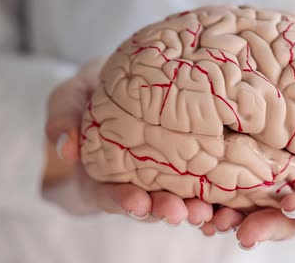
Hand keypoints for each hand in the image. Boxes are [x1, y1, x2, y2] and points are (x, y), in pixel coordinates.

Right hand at [44, 59, 213, 225]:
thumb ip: (62, 120)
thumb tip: (65, 149)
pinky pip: (200, 177)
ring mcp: (160, 173)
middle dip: (165, 209)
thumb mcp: (67, 99)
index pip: (109, 194)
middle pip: (150, 203)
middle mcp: (132, 180)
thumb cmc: (88, 92)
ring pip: (178, 196)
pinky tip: (232, 195)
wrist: (114, 82)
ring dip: (194, 206)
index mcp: (100, 174)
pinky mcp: (184, 159)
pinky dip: (216, 190)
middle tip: (182, 212)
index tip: (137, 203)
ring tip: (210, 210)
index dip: (123, 200)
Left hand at [204, 99, 294, 249]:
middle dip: (259, 226)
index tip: (293, 205)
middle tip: (240, 231)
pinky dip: (207, 190)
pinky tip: (190, 193)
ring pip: (245, 206)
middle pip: (277, 217)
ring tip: (205, 217)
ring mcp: (267, 182)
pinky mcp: (241, 164)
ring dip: (226, 216)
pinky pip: (224, 182)